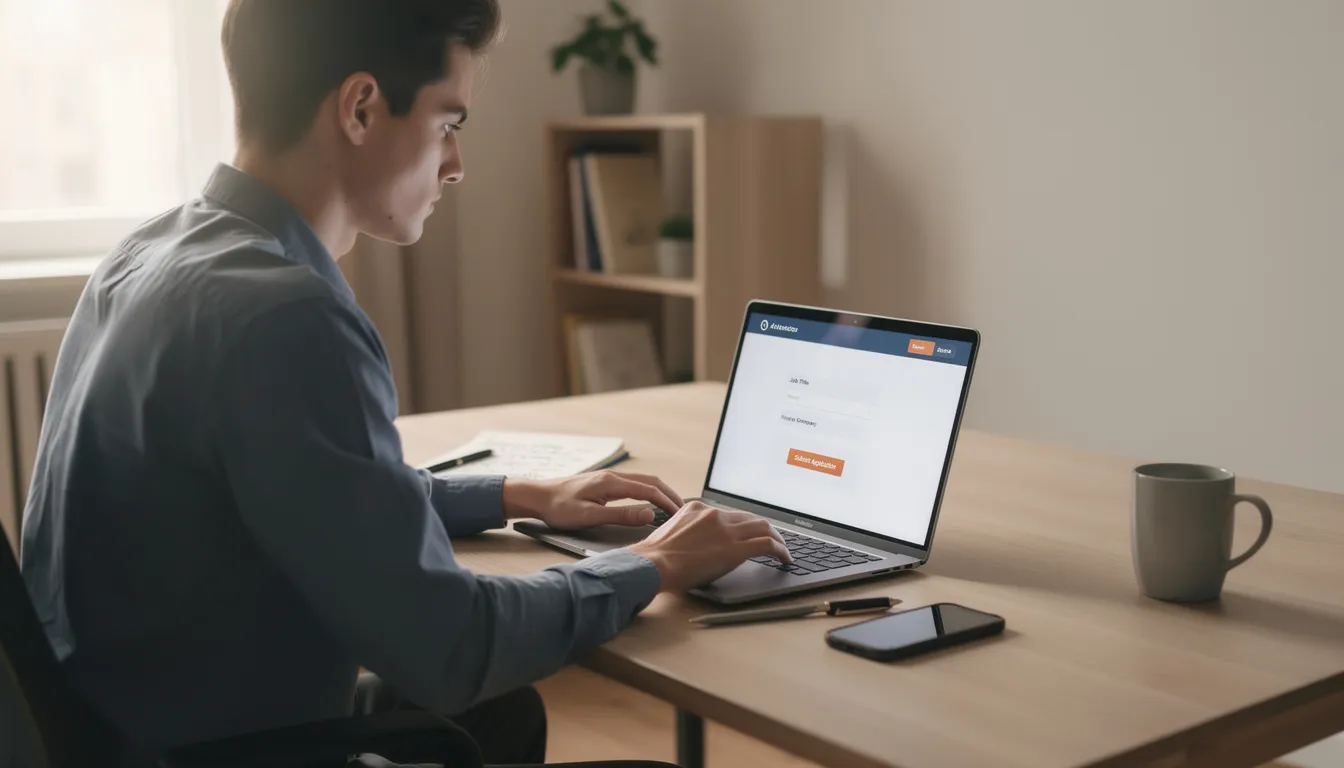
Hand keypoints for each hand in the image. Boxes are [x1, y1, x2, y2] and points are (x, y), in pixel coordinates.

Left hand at [502, 470, 684, 529]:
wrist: (537, 496)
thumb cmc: (559, 508)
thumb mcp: (591, 516)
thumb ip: (621, 515)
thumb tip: (649, 514)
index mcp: (612, 483)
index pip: (649, 490)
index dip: (667, 502)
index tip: (680, 514)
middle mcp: (613, 477)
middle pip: (651, 481)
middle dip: (669, 494)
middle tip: (683, 509)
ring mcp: (608, 478)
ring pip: (643, 481)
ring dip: (660, 491)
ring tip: (672, 505)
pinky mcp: (604, 483)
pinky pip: (633, 484)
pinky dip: (648, 491)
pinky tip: (649, 501)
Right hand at [628, 501, 791, 592]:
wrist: (652, 564)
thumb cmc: (654, 557)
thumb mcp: (670, 533)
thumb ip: (686, 532)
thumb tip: (694, 545)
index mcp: (697, 509)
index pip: (729, 513)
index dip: (743, 523)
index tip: (748, 531)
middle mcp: (714, 515)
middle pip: (749, 517)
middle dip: (763, 528)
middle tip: (771, 538)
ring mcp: (726, 530)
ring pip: (763, 527)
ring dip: (776, 538)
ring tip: (782, 549)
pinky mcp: (735, 548)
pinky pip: (767, 544)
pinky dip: (780, 550)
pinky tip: (784, 559)